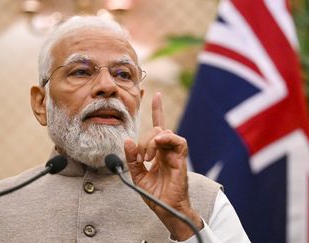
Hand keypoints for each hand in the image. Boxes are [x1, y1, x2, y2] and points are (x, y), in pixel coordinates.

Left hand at [124, 92, 202, 240]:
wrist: (166, 210)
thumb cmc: (155, 195)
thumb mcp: (137, 176)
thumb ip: (132, 158)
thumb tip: (127, 141)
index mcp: (158, 152)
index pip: (158, 127)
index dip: (157, 110)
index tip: (154, 95)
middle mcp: (167, 150)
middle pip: (157, 129)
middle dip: (145, 140)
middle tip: (141, 157)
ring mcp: (175, 154)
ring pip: (166, 132)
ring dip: (153, 141)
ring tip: (148, 156)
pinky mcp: (181, 160)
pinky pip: (179, 141)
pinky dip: (167, 139)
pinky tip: (158, 144)